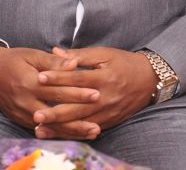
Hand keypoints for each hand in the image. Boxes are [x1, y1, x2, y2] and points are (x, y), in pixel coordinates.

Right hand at [0, 43, 97, 128]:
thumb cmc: (14, 60)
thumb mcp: (33, 55)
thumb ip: (54, 62)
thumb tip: (74, 64)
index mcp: (29, 82)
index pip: (58, 90)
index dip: (78, 93)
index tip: (97, 95)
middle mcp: (25, 101)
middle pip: (55, 114)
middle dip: (77, 119)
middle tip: (98, 123)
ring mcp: (21, 114)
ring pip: (50, 127)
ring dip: (71, 131)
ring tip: (92, 133)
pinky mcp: (20, 120)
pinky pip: (42, 130)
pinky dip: (59, 133)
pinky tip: (75, 135)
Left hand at [32, 47, 157, 140]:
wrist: (150, 79)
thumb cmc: (125, 63)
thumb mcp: (105, 54)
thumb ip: (80, 55)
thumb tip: (56, 51)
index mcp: (104, 77)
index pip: (77, 78)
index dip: (58, 77)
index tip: (40, 77)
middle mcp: (106, 97)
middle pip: (77, 106)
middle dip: (55, 112)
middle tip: (36, 114)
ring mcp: (108, 111)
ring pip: (80, 122)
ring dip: (60, 127)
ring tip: (41, 129)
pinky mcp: (109, 121)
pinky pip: (88, 129)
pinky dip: (72, 133)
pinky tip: (58, 134)